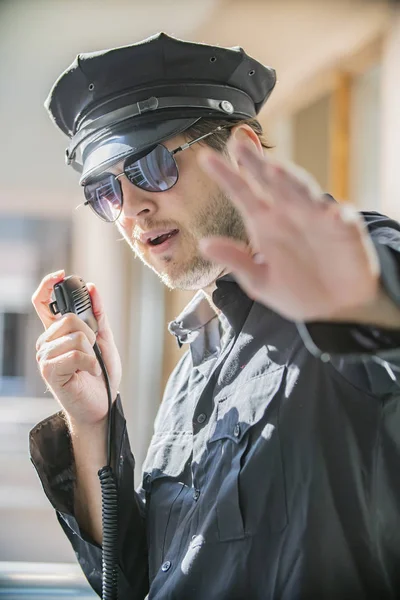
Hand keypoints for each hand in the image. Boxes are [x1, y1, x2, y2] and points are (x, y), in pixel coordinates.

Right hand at [32, 271, 121, 427]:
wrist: (103, 404)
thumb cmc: (102, 375)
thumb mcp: (104, 339)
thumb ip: (98, 315)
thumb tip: (92, 288)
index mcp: (57, 332)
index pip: (42, 303)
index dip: (48, 286)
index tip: (61, 275)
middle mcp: (47, 342)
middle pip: (67, 317)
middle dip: (90, 331)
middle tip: (93, 350)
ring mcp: (46, 356)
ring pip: (75, 335)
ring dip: (91, 350)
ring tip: (91, 365)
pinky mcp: (50, 370)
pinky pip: (75, 353)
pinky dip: (91, 362)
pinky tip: (91, 372)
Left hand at [197, 134, 380, 321]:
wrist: (332, 309)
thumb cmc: (296, 291)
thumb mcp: (259, 280)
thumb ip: (235, 260)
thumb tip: (204, 244)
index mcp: (264, 223)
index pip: (241, 193)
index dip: (225, 175)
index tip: (205, 158)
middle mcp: (288, 213)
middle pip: (269, 181)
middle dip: (254, 162)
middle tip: (237, 143)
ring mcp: (315, 217)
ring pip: (301, 191)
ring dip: (289, 180)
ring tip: (273, 170)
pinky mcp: (343, 228)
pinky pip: (340, 218)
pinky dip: (336, 214)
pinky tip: (332, 213)